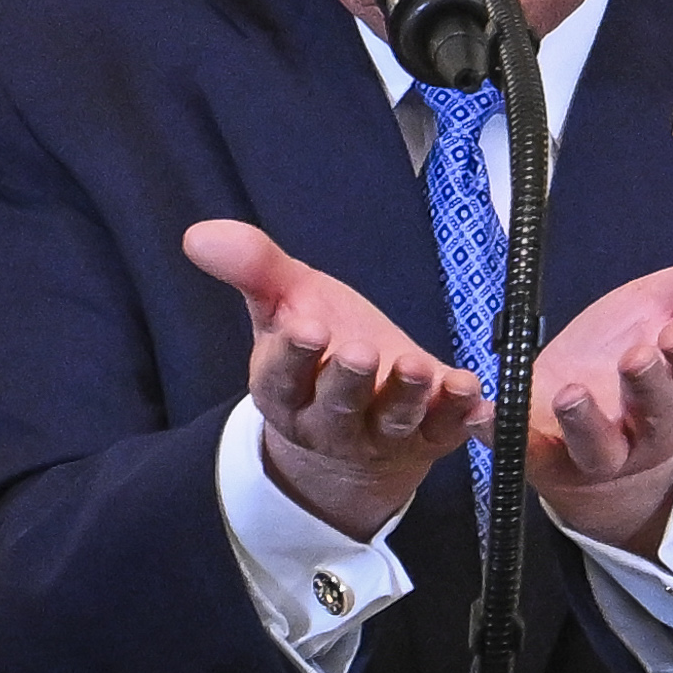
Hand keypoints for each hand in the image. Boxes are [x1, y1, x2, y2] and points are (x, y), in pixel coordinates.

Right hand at [185, 219, 488, 541]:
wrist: (359, 421)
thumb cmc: (320, 350)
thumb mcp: (286, 303)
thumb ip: (253, 269)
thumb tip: (199, 234)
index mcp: (285, 392)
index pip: (281, 378)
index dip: (292, 356)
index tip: (304, 327)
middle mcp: (330, 422)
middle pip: (337, 405)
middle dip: (348, 379)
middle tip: (359, 352)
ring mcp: (382, 435)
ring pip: (393, 420)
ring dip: (409, 397)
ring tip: (419, 369)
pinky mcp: (430, 437)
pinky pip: (447, 431)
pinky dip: (463, 416)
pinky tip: (474, 394)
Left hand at [526, 228, 672, 555]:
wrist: (571, 406)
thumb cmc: (624, 352)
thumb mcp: (663, 307)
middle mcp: (649, 433)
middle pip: (658, 418)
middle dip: (648, 387)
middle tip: (636, 354)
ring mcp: (597, 452)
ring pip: (600, 450)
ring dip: (586, 423)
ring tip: (570, 392)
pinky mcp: (544, 459)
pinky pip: (526, 453)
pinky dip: (504, 433)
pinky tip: (485, 410)